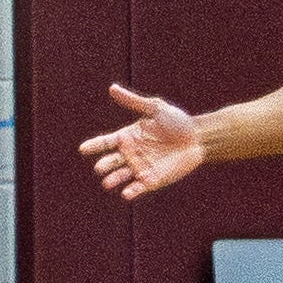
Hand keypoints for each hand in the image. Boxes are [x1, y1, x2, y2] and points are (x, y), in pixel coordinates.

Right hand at [83, 85, 203, 198]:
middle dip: (104, 165)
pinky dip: (132, 191)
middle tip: (100, 168)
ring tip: (108, 183)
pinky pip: (139, 187)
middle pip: (111, 161)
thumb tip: (112, 88)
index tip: (83, 149)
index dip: (94, 146)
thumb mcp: (156, 108)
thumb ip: (134, 102)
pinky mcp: (153, 180)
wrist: (200, 139)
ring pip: (121, 176)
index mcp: (127, 137)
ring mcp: (140, 167)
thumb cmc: (178, 122)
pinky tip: (126, 194)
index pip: (105, 142)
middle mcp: (130, 153)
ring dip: (114, 180)